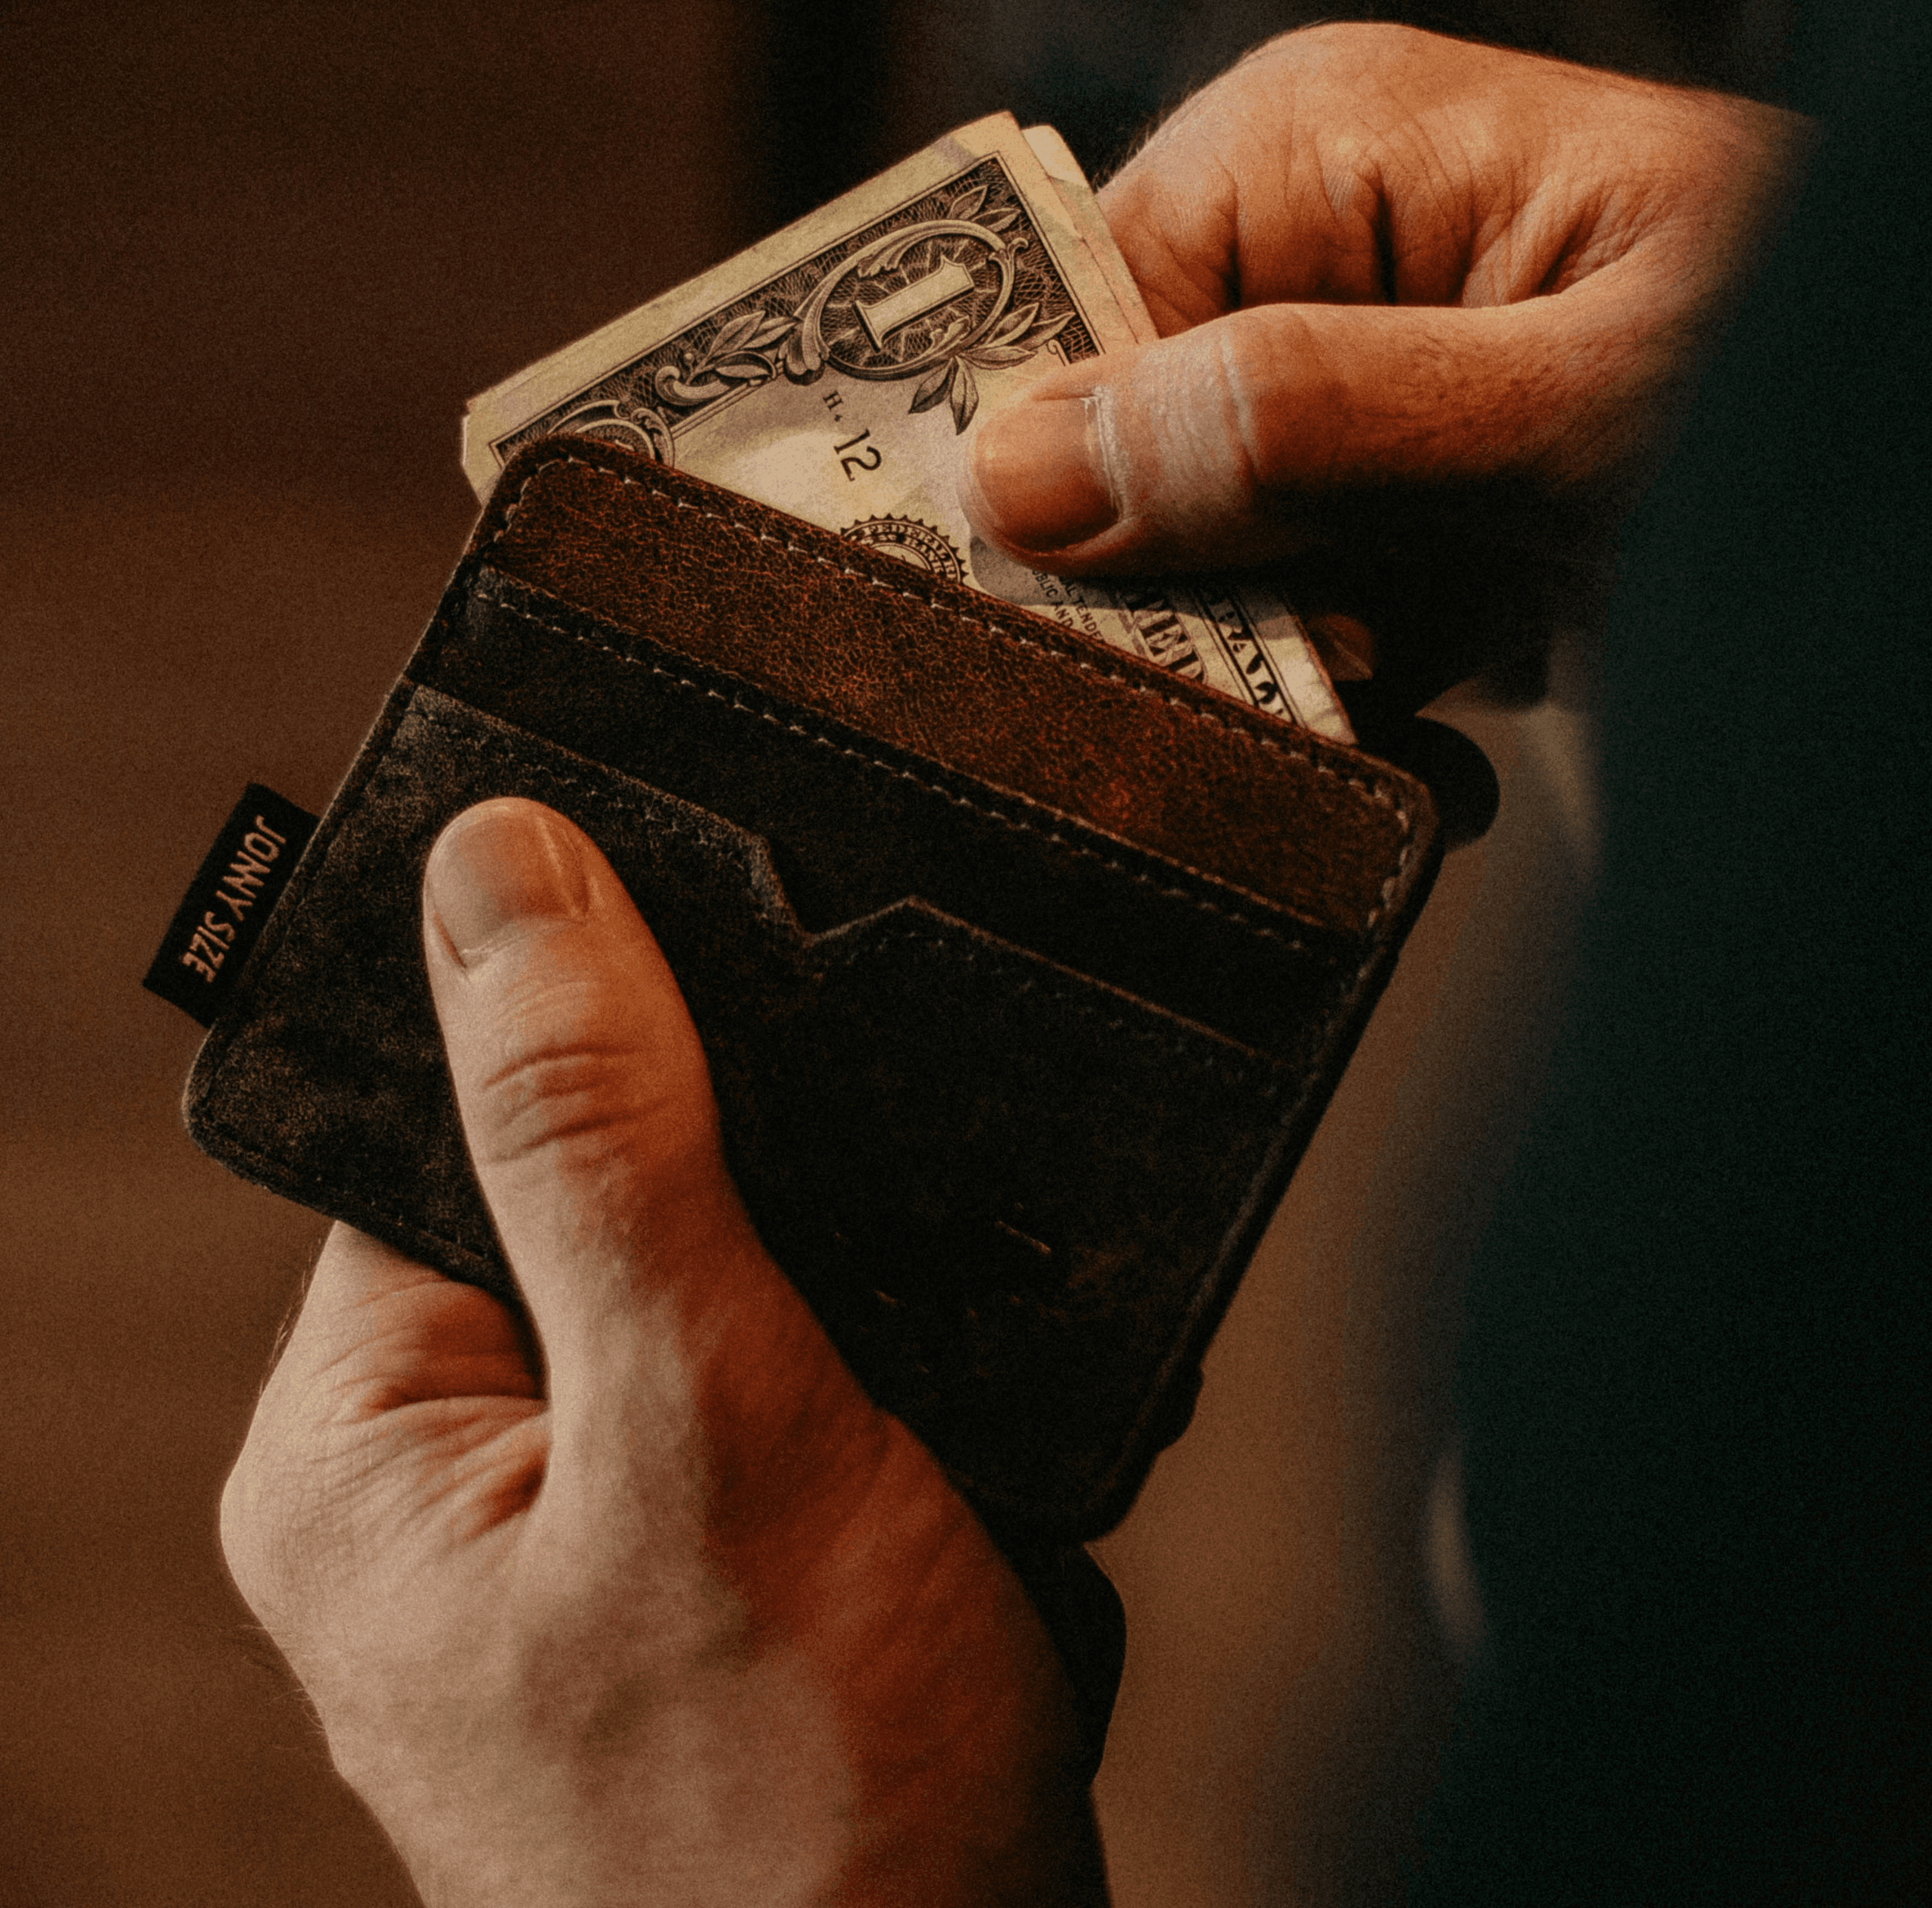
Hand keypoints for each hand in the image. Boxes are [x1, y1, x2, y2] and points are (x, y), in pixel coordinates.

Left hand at [220, 799, 1106, 1906]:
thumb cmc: (799, 1822)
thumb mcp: (710, 1424)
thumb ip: (602, 1141)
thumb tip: (503, 875)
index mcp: (370, 1441)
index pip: (459, 1125)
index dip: (611, 1044)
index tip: (760, 1031)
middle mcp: (462, 1483)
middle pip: (625, 1210)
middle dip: (796, 1241)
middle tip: (877, 1338)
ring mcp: (600, 1535)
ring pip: (752, 1303)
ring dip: (879, 1341)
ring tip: (936, 1455)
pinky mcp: (721, 1572)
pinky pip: (816, 1400)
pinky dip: (911, 1418)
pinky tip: (960, 1493)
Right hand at [960, 25, 1806, 706]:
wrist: (1923, 496)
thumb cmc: (1824, 374)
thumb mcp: (1558, 410)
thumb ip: (1290, 424)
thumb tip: (1016, 471)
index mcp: (1314, 151)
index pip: (1070, 315)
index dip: (1064, 476)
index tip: (1129, 611)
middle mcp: (1313, 259)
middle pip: (1124, 460)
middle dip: (1197, 603)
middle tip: (1319, 667)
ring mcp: (1354, 398)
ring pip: (1201, 572)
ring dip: (1292, 680)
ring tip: (1407, 718)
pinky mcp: (1395, 514)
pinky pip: (1297, 623)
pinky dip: (1359, 707)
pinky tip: (1433, 743)